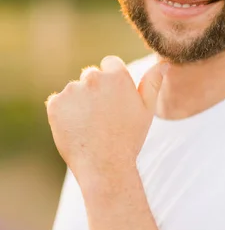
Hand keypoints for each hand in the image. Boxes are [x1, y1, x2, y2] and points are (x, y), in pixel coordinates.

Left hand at [45, 56, 167, 189]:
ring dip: (79, 102)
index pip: (110, 63)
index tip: (114, 100)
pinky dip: (64, 114)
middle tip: (103, 118)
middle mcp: (93, 78)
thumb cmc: (129, 138)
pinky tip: (76, 129)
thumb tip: (164, 64)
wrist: (105, 166)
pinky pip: (59, 103)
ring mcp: (72, 90)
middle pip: (92, 76)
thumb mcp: (147, 110)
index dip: (113, 82)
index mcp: (117, 76)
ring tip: (90, 126)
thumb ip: (153, 83)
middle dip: (96, 91)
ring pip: (75, 90)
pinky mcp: (55, 104)